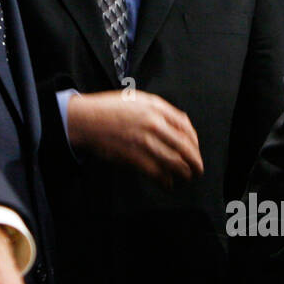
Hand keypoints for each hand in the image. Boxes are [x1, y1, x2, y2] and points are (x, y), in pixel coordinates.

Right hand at [67, 90, 203, 187]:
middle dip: (195, 161)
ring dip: (184, 173)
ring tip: (186, 178)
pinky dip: (165, 180)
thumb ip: (160, 110)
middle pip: (185, 147)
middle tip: (198, 170)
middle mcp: (154, 124)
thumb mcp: (138, 99)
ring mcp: (144, 141)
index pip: (186, 127)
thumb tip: (179, 125)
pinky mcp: (134, 157)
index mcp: (156, 108)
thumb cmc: (109, 109)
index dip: (195, 142)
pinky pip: (157, 172)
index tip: (195, 150)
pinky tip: (168, 183)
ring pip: (174, 162)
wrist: (85, 120)